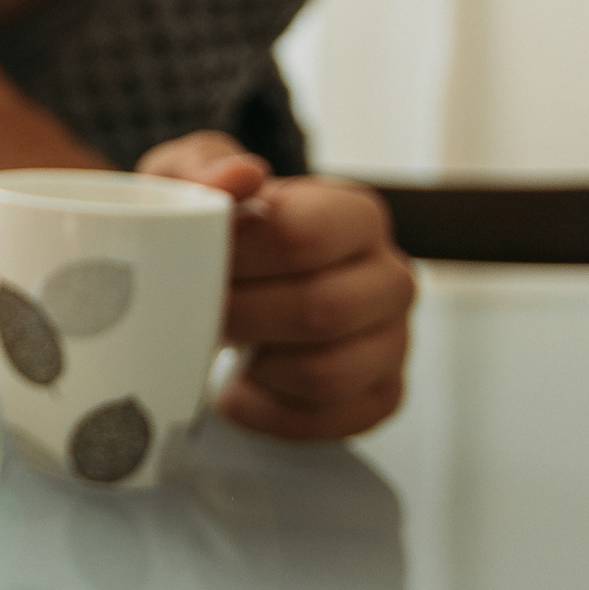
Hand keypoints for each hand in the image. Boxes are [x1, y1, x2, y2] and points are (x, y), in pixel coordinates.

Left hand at [139, 132, 415, 439]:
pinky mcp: (381, 391)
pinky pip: (336, 419)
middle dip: (242, 318)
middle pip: (322, 310)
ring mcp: (394, 339)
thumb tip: (242, 175)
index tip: (194, 263)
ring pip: (330, 373)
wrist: (236, 276)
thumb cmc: (220, 226)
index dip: (238, 257)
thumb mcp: (194, 181)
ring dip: (257, 368)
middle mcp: (390, 276)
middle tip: (198, 313)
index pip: (305, 237)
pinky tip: (238, 391)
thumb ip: (207, 169)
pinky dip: (273, 414)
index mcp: (355, 214)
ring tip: (222, 351)